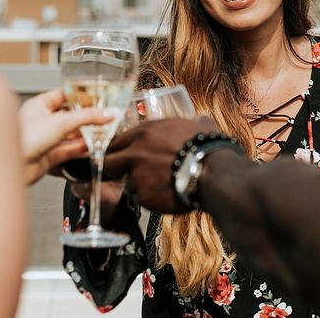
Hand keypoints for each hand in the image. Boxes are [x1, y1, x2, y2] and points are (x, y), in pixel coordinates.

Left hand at [19, 89, 114, 184]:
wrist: (11, 167)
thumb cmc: (24, 139)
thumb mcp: (62, 122)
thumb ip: (89, 117)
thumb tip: (110, 113)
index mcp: (40, 105)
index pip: (65, 95)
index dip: (82, 95)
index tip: (99, 97)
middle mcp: (42, 121)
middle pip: (71, 116)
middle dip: (88, 117)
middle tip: (105, 115)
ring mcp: (46, 139)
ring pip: (71, 134)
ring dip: (87, 134)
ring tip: (105, 131)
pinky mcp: (49, 156)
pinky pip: (70, 149)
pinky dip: (82, 148)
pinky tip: (94, 147)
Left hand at [103, 116, 219, 212]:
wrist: (212, 171)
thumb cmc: (208, 146)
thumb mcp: (199, 125)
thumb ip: (193, 122)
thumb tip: (199, 120)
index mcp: (146, 131)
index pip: (116, 140)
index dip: (118, 149)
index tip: (123, 154)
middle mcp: (135, 151)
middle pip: (108, 160)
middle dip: (112, 167)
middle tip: (121, 173)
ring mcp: (136, 174)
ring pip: (125, 181)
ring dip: (135, 184)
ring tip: (154, 186)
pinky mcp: (142, 195)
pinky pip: (140, 197)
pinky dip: (149, 197)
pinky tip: (164, 194)